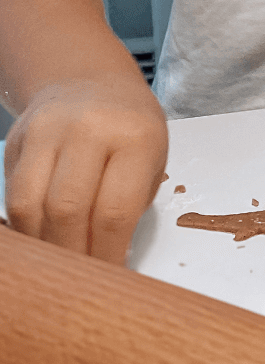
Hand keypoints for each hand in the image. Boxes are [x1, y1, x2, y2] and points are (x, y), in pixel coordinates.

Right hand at [3, 77, 167, 264]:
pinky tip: (40, 240)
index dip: (108, 254)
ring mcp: (48, 131)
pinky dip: (24, 225)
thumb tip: (112, 262)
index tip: (110, 281)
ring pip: (30, 204)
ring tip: (58, 266)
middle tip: (79, 283)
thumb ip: (131, 205)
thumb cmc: (130, 128)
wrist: (90, 80)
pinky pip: (12, 193)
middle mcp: (89, 130)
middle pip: (67, 209)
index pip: (115, 210)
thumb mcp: (152, 158)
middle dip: (72, 255)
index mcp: (135, 138)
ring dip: (43, 245)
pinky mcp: (17, 138)